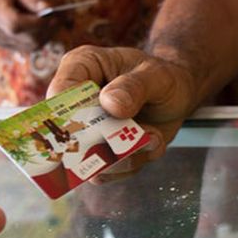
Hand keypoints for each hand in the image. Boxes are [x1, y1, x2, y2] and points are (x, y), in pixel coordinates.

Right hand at [0, 0, 52, 52]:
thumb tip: (49, 8)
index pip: (15, 24)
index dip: (37, 22)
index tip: (52, 13)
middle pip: (27, 38)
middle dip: (48, 27)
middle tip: (61, 14)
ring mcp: (0, 39)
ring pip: (31, 45)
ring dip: (48, 33)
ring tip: (55, 18)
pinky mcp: (6, 45)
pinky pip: (29, 46)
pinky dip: (42, 36)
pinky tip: (46, 24)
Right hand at [48, 46, 198, 173]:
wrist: (178, 96)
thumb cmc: (160, 77)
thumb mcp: (155, 75)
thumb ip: (134, 86)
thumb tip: (111, 104)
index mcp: (82, 67)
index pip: (60, 92)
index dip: (69, 114)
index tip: (92, 126)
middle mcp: (78, 100)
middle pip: (67, 133)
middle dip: (100, 143)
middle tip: (129, 141)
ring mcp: (88, 129)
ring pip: (89, 159)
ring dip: (124, 156)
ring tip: (153, 136)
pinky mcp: (102, 152)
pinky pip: (111, 170)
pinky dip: (135, 161)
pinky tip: (153, 142)